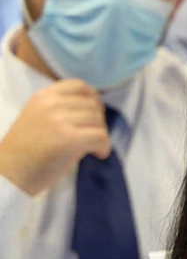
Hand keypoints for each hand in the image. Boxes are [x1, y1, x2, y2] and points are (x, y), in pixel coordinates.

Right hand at [0, 79, 109, 195]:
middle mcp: (51, 104)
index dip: (93, 98)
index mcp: (42, 96)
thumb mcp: (37, 116)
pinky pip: (101, 136)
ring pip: (99, 121)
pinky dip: (104, 147)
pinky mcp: (69, 139)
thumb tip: (93, 106)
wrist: (11, 173)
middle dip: (98, 122)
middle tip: (93, 136)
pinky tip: (98, 154)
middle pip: (92, 105)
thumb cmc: (25, 150)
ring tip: (93, 147)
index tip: (95, 112)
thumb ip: (59, 107)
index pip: (78, 85)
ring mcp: (60, 120)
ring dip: (101, 135)